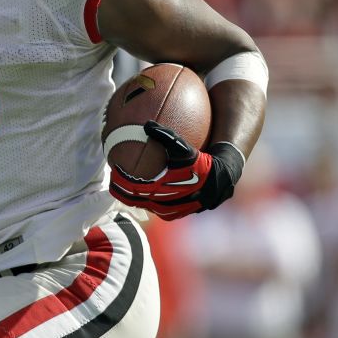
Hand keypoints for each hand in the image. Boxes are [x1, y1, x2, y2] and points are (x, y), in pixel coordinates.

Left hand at [108, 121, 244, 219]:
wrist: (225, 174)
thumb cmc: (202, 156)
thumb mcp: (183, 146)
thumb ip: (165, 135)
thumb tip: (146, 124)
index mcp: (171, 186)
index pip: (138, 187)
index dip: (122, 182)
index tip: (113, 171)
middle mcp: (173, 202)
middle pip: (140, 201)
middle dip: (124, 193)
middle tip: (113, 183)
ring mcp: (179, 209)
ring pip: (150, 208)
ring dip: (135, 200)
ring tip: (123, 191)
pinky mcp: (184, 212)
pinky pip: (162, 210)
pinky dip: (150, 203)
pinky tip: (142, 195)